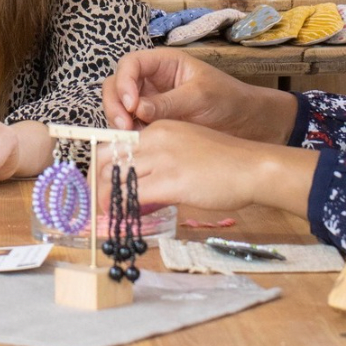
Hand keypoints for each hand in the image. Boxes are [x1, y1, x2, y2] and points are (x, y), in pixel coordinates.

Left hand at [96, 121, 318, 218]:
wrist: (252, 166)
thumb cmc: (225, 163)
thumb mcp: (185, 150)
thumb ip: (160, 164)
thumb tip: (139, 190)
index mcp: (158, 128)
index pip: (116, 142)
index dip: (102, 165)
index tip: (97, 184)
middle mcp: (155, 138)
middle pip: (108, 157)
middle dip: (95, 181)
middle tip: (94, 202)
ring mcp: (163, 158)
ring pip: (117, 176)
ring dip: (106, 197)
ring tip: (104, 213)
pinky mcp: (172, 181)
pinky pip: (136, 195)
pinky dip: (123, 207)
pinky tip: (123, 217)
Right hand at [102, 48, 297, 143]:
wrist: (249, 125)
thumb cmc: (229, 100)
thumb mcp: (200, 97)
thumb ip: (168, 102)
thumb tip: (137, 109)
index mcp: (163, 63)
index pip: (131, 64)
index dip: (124, 81)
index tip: (130, 104)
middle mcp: (151, 81)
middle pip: (117, 85)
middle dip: (115, 104)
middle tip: (124, 126)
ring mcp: (149, 103)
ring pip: (119, 108)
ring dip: (119, 122)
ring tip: (131, 139)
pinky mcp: (152, 125)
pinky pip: (131, 127)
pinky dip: (129, 136)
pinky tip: (137, 147)